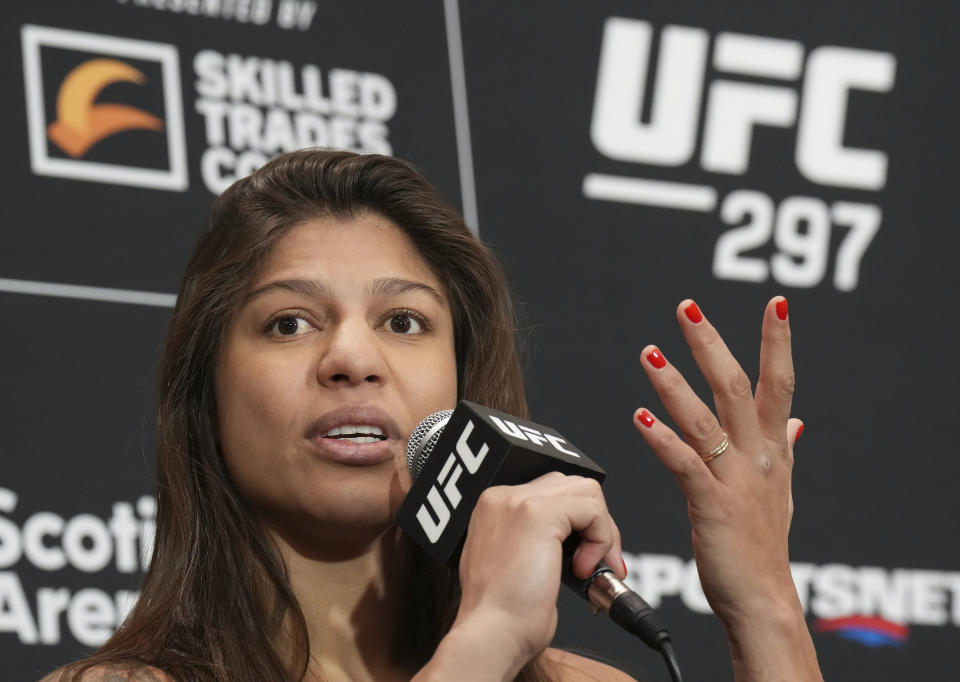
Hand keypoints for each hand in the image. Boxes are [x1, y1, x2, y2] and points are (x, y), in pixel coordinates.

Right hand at [443, 473, 626, 678]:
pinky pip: (592, 509)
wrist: (491, 634)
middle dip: (595, 523)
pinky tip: (584, 569)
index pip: (553, 492)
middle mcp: (501, 497)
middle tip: (598, 564)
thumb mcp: (517, 564)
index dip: (578, 523)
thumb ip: (538, 540)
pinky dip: (602, 538)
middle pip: (572, 486)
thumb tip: (579, 537)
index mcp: (494, 507)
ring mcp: (517, 501)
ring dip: (602, 530)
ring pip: (586, 491)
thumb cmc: (503, 614)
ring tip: (591, 568)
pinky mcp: (538, 513)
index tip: (586, 557)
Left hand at [633, 297, 801, 625]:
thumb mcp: (781, 490)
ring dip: (674, 383)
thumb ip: (783, 449)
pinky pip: (685, 464)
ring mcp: (736, 480)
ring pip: (704, 419)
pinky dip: (661, 438)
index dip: (778, 342)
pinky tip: (639, 416)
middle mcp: (758, 456)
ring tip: (647, 352)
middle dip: (711, 345)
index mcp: (772, 449)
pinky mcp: (712, 505)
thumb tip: (796, 422)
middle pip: (736, 387)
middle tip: (686, 309)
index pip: (779, 383)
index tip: (776, 303)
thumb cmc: (763, 543)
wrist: (761, 598)